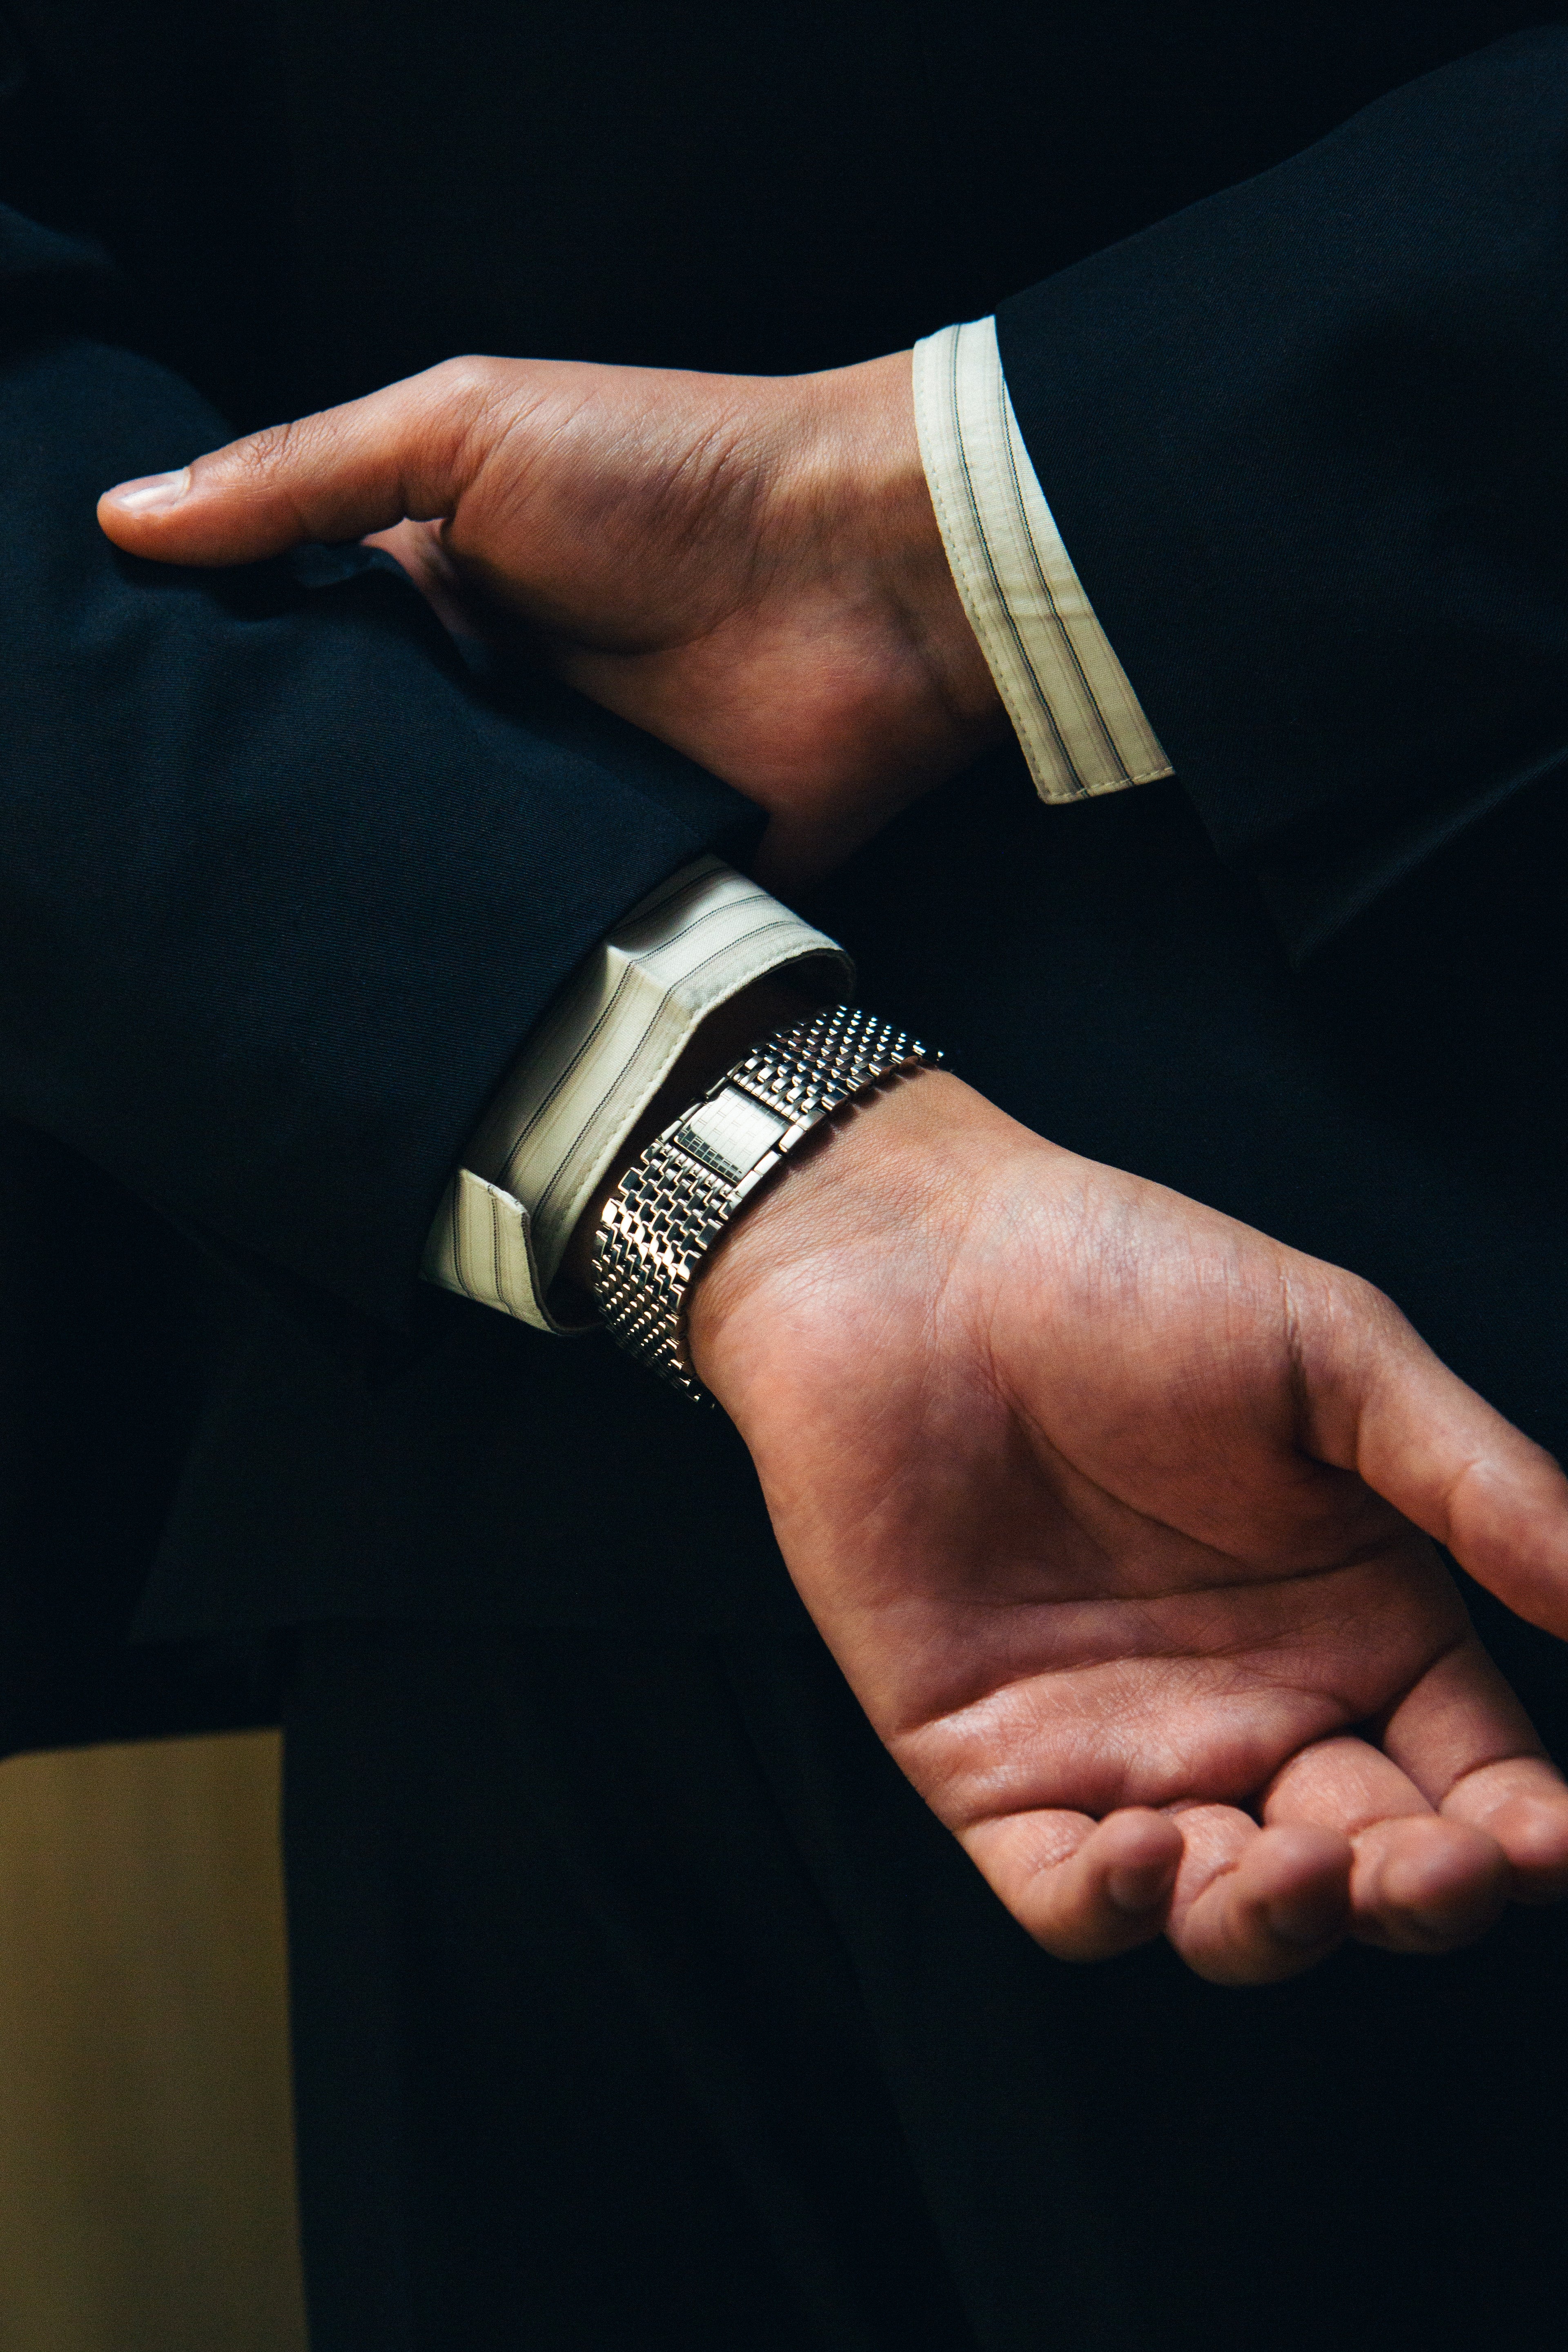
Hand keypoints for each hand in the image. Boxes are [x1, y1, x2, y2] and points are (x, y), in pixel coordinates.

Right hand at [96, 354, 1003, 884]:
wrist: (863, 577)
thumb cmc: (675, 474)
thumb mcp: (462, 429)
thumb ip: (304, 479)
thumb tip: (130, 516)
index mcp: (438, 593)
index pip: (299, 657)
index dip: (225, 688)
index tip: (145, 726)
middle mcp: (486, 699)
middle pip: (355, 770)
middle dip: (291, 803)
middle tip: (191, 843)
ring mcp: (554, 795)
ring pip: (431, 860)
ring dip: (375, 876)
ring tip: (267, 915)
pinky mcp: (627, 873)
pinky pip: (537, 927)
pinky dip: (488, 941)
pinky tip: (407, 963)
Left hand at [688, 1068, 1567, 1983]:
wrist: (919, 1260)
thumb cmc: (1133, 1278)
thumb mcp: (1340, 1356)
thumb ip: (1479, 1485)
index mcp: (1366, 1626)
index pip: (1479, 1779)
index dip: (1527, 1835)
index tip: (1552, 1839)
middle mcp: (1260, 1711)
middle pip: (1370, 1871)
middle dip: (1420, 1895)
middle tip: (1440, 1866)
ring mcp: (1124, 1751)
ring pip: (1227, 1913)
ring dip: (1279, 1924)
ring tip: (1303, 1869)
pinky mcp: (987, 1771)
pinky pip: (1062, 1893)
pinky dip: (1112, 1907)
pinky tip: (1145, 1849)